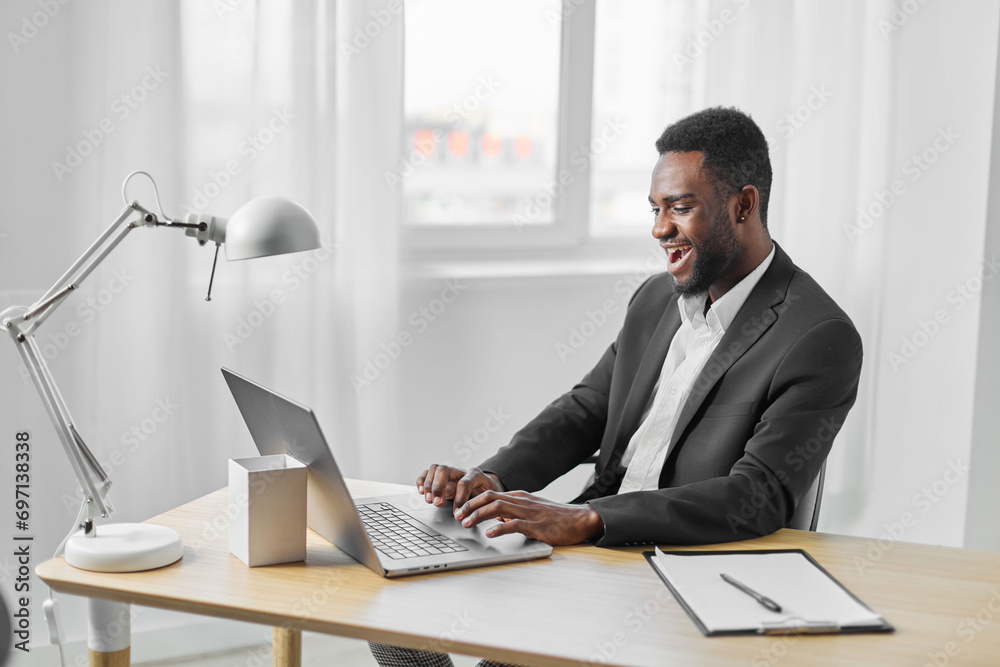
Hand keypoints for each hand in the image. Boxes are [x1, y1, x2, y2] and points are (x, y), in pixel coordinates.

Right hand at [415, 465, 502, 507]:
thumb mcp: (488, 500)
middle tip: (437, 503)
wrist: (486, 486)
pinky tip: (421, 491)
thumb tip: (472, 518)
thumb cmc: (486, 494)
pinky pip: (427, 473)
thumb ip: (480, 506)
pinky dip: (422, 481)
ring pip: (435, 469)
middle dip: (438, 487)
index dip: (460, 498)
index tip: (457, 513)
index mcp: (475, 475)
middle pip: (444, 470)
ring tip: (429, 500)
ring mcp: (449, 472)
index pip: (464, 482)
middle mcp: (460, 471)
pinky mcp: (440, 476)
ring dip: (429, 485)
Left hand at [454, 490, 604, 545]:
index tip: (460, 510)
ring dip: (478, 515)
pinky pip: (513, 524)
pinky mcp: (536, 525)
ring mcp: (528, 513)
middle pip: (489, 497)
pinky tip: (489, 534)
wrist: (580, 520)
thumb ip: (515, 512)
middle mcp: (521, 501)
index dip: (472, 501)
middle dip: (470, 506)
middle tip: (457, 515)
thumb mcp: (533, 510)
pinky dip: (499, 528)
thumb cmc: (557, 517)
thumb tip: (497, 517)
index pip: (490, 494)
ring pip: (497, 508)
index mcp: (520, 497)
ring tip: (466, 523)